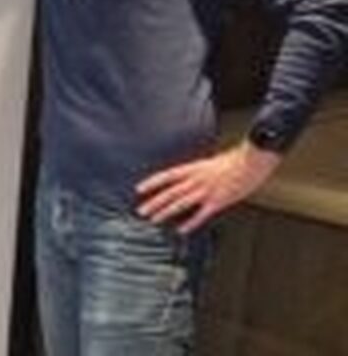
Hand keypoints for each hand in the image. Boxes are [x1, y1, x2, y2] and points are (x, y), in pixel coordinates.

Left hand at [135, 142, 281, 233]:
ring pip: (180, 203)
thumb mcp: (212, 162)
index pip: (166, 176)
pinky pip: (200, 214)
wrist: (251, 160)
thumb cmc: (236, 160)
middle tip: (140, 211)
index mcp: (193, 168)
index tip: (139, 189)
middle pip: (170, 192)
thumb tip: (192, 178)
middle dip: (154, 202)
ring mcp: (206, 191)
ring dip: (165, 212)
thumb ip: (200, 172)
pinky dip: (190, 223)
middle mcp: (196, 179)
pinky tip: (180, 230)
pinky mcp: (218, 201)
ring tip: (153, 219)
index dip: (152, 183)